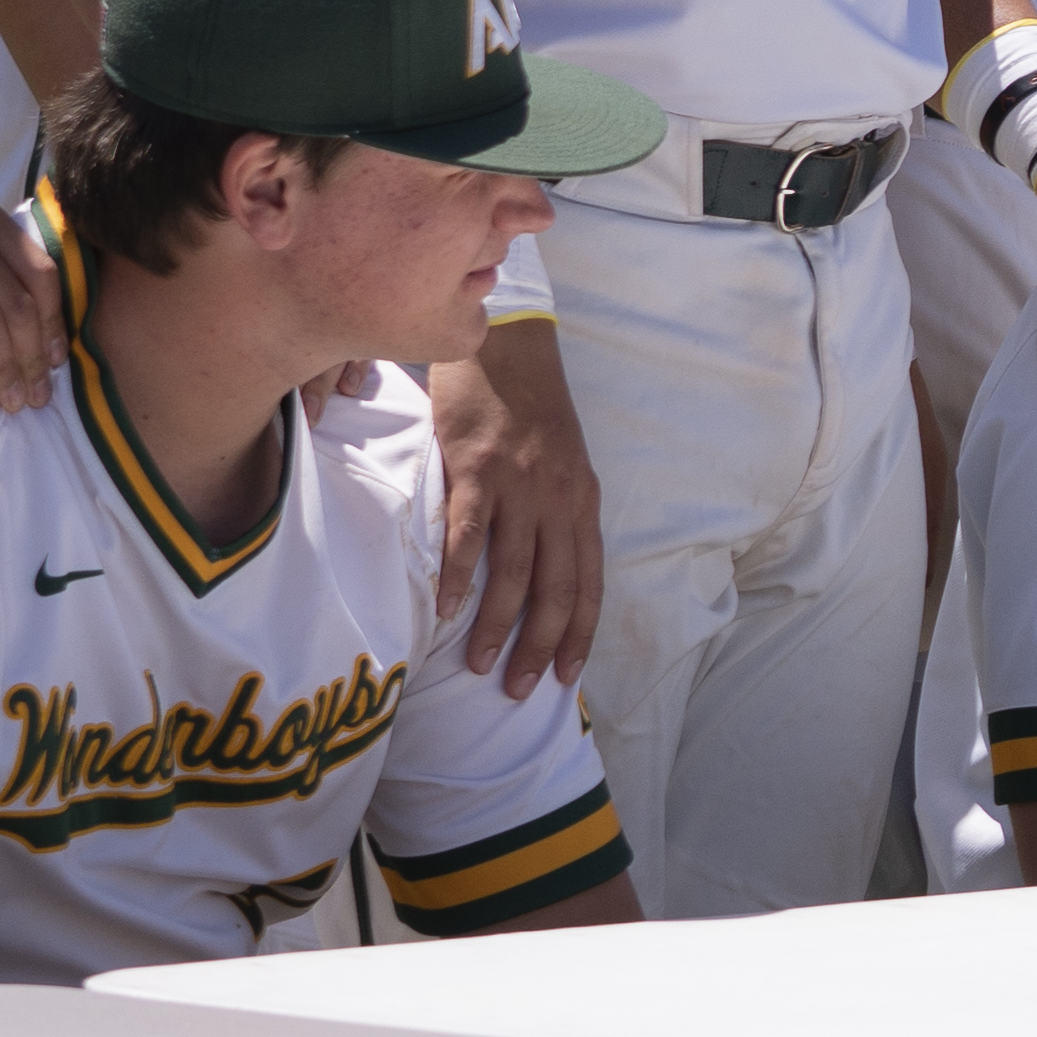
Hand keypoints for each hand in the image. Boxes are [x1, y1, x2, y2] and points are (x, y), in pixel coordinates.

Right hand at [424, 325, 608, 690]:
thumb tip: (542, 574)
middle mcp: (560, 499)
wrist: (507, 345)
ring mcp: (520, 484)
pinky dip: (459, 576)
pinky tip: (446, 608)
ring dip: (497, 625)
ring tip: (478, 665)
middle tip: (519, 691)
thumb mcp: (563, 464)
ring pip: (514, 571)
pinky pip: (470, 533)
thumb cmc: (529, 409)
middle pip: (556, 588)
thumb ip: (556, 514)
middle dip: (540, 646)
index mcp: (584, 502)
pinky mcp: (477, 467)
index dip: (579, 634)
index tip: (566, 677)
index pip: (589, 582)